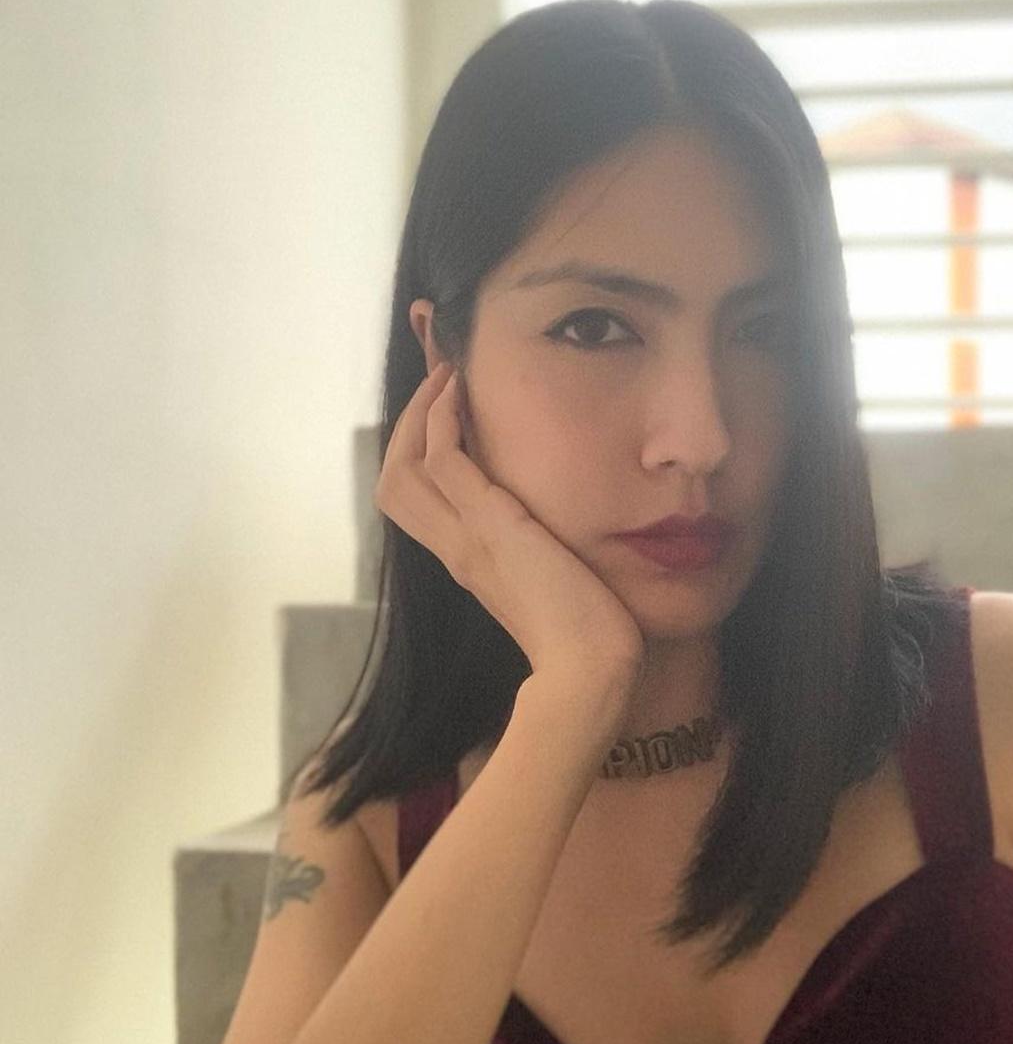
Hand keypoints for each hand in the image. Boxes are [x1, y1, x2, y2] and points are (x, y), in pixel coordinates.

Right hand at [376, 361, 645, 690]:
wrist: (590, 668)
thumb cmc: (589, 635)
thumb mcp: (557, 581)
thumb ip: (544, 554)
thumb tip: (564, 533)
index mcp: (469, 563)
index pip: (417, 503)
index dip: (419, 455)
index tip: (445, 412)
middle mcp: (456, 550)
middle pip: (392, 483)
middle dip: (407, 426)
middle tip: (439, 382)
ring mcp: (467, 539)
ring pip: (403, 468)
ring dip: (422, 412)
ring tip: (447, 375)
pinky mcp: (490, 528)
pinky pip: (443, 461)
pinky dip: (443, 419)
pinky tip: (460, 390)